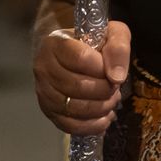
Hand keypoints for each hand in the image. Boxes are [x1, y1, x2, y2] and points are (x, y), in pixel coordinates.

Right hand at [33, 19, 130, 135]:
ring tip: (112, 101)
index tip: (114, 72)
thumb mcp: (111, 34)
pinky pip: (68, 125)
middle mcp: (44, 68)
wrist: (72, 51)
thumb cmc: (92, 41)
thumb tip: (117, 77)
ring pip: (73, 108)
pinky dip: (91, 126)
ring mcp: (43, 91)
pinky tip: (104, 118)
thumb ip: (117, 48)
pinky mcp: (48, 111)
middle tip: (116, 89)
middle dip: (104, 91)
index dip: (102, 69)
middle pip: (76, 86)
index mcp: (56, 44)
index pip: (80, 58)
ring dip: (100, 109)